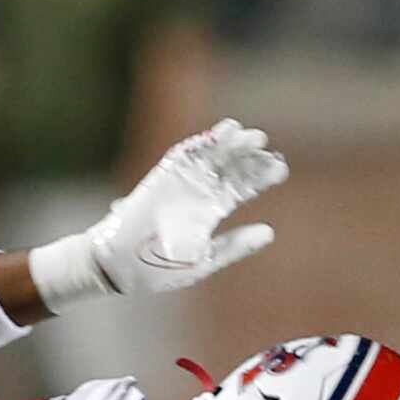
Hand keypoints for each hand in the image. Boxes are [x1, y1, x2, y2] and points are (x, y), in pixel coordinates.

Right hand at [35, 120, 287, 307]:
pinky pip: (188, 152)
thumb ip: (235, 245)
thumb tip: (270, 232)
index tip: (281, 170)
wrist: (119, 265)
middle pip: (231, 167)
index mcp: (210, 213)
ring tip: (254, 138)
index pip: (241, 188)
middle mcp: (199, 192)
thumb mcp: (204, 260)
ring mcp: (182, 182)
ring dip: (233, 144)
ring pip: (214, 156)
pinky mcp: (164, 175)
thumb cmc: (158, 268)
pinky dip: (207, 141)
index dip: (261, 178)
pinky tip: (227, 131)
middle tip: (269, 151)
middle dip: (251, 158)